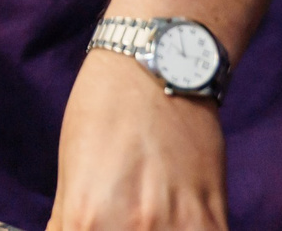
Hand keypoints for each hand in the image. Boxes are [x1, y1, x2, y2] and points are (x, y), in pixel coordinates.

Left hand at [46, 45, 228, 230]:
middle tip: (122, 221)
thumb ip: (68, 227)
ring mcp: (179, 228)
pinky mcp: (213, 222)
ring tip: (147, 219)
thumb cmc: (105, 112)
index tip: (93, 229)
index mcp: (85, 222)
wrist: (158, 66)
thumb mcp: (69, 179)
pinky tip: (172, 224)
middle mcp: (132, 230)